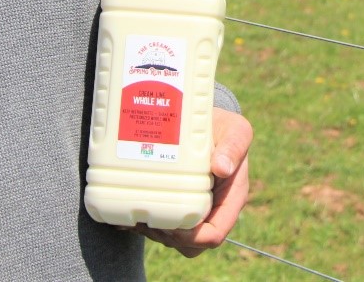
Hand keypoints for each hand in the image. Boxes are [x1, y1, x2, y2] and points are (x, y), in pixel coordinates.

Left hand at [138, 107, 252, 257]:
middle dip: (168, 236)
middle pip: (191, 244)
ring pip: (175, 239)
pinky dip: (145, 224)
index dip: (193, 237)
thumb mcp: (235, 131)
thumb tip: (222, 168)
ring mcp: (195, 209)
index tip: (173, 224)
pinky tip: (127, 213)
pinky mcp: (178, 203)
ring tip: (136, 214)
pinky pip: (164, 226)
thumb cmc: (222, 127)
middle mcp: (213, 210)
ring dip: (155, 232)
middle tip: (147, 218)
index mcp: (230, 199)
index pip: (214, 234)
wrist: (202, 120)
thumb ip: (234, 147)